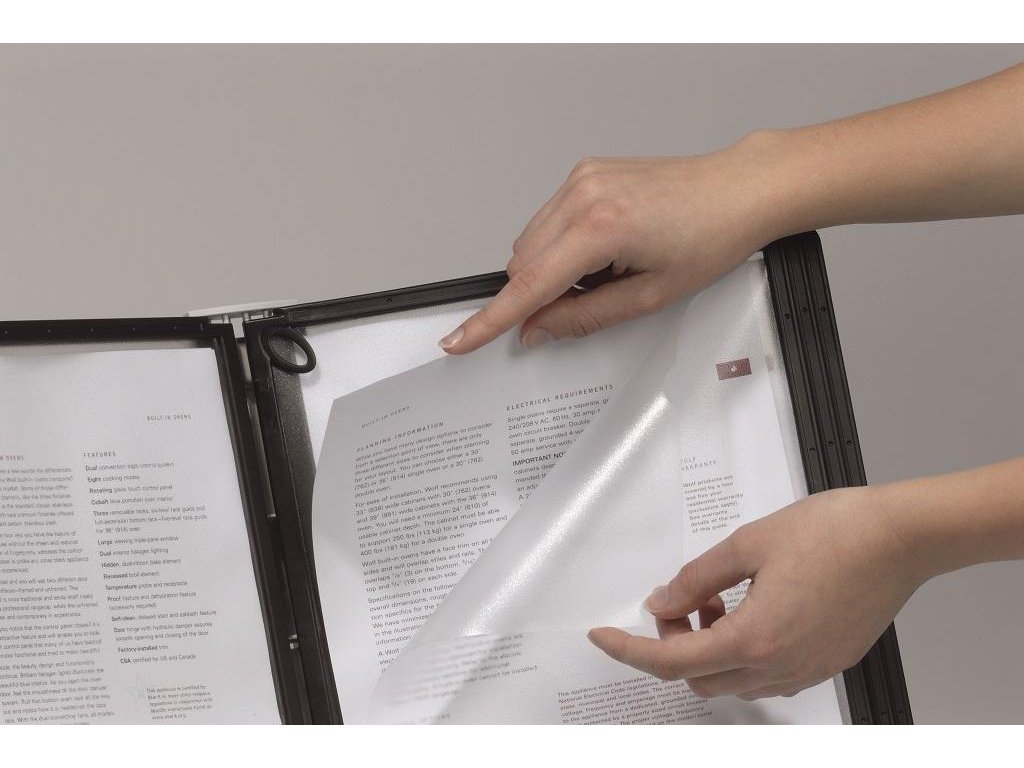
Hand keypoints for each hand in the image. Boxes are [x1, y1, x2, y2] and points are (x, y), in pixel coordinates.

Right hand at [439, 139, 790, 353]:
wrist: (737, 190)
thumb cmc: (709, 237)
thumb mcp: (650, 296)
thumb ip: (584, 317)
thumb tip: (538, 330)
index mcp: (601, 227)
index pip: (528, 285)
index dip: (491, 320)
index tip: (460, 339)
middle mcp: (583, 194)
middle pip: (521, 264)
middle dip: (540, 294)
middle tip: (589, 302)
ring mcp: (581, 178)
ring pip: (531, 243)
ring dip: (552, 268)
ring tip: (608, 269)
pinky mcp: (585, 172)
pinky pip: (548, 220)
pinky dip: (563, 245)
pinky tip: (604, 247)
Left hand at [587, 487, 926, 699]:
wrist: (901, 537)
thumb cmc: (837, 532)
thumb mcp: (748, 544)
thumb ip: (696, 578)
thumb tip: (663, 601)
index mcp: (755, 638)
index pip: (672, 659)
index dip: (629, 650)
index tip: (604, 638)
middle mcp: (781, 665)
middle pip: (698, 678)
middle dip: (673, 644)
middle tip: (675, 602)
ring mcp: (807, 669)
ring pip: (733, 680)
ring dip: (709, 648)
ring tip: (716, 600)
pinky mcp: (827, 662)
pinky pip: (768, 673)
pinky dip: (743, 651)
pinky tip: (749, 609)